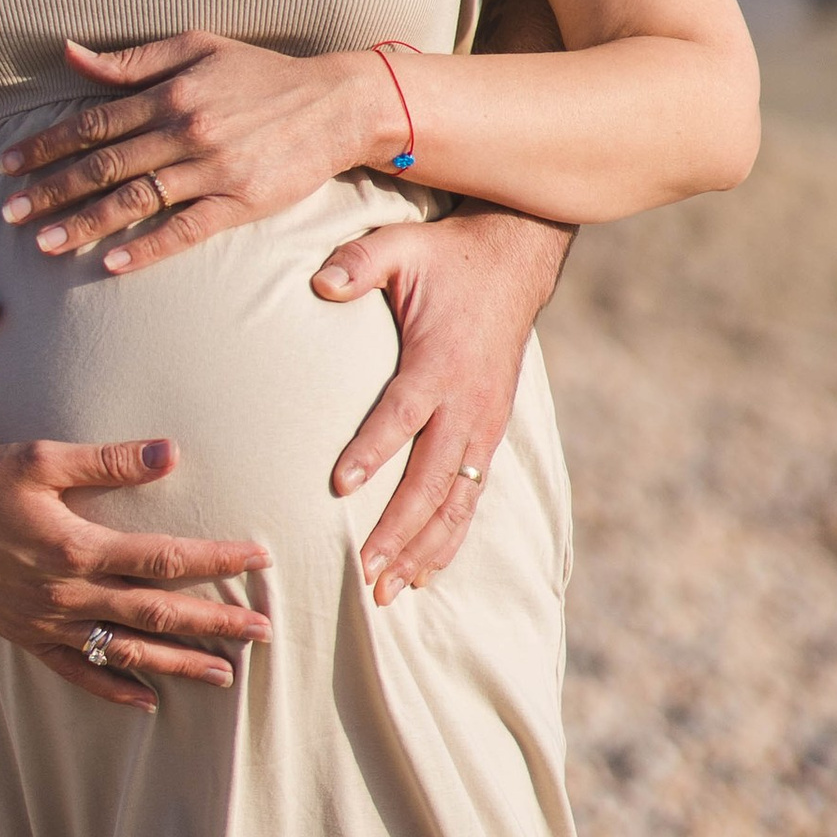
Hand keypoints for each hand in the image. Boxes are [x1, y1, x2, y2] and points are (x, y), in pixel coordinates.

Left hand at [0, 33, 395, 272]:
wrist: (334, 103)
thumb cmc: (260, 74)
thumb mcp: (196, 48)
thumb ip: (132, 59)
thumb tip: (69, 54)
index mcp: (171, 92)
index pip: (92, 122)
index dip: (45, 144)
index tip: (6, 166)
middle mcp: (186, 130)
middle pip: (104, 165)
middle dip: (50, 190)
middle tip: (7, 212)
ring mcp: (214, 170)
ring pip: (135, 200)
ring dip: (84, 224)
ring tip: (43, 245)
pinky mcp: (242, 203)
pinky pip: (185, 230)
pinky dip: (146, 248)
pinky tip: (111, 264)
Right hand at [0, 436, 275, 712]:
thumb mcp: (40, 458)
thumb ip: (107, 460)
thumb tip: (171, 452)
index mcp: (78, 546)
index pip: (166, 557)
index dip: (217, 559)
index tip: (259, 557)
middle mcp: (67, 594)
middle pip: (158, 613)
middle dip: (216, 624)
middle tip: (264, 632)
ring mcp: (45, 622)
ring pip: (126, 651)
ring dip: (179, 664)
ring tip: (225, 676)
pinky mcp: (23, 636)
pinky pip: (77, 672)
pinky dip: (114, 690)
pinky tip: (147, 703)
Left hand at [313, 204, 571, 599]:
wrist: (516, 258)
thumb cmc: (447, 256)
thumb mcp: (400, 246)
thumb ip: (357, 262)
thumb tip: (319, 283)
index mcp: (440, 361)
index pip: (402, 413)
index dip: (372, 450)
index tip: (339, 486)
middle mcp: (468, 402)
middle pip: (433, 479)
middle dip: (399, 530)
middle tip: (365, 573)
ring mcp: (485, 422)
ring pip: (457, 500)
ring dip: (424, 548)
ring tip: (389, 591)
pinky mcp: (491, 432)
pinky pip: (474, 496)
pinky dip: (450, 536)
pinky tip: (425, 571)